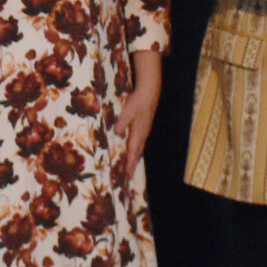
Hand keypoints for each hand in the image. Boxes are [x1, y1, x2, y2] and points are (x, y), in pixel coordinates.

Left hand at [113, 52, 163, 171]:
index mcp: (138, 134)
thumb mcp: (127, 112)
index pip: (133, 153)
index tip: (127, 176)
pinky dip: (136, 148)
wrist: (150, 91)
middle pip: (137, 153)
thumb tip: (117, 134)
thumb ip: (121, 124)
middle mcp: (142, 134)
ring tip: (130, 164)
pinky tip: (133, 146)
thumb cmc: (138, 101)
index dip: (129, 164)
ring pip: (139, 147)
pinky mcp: (144, 124)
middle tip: (128, 175)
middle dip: (132, 164)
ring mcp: (144, 129)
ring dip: (134, 156)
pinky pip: (139, 140)